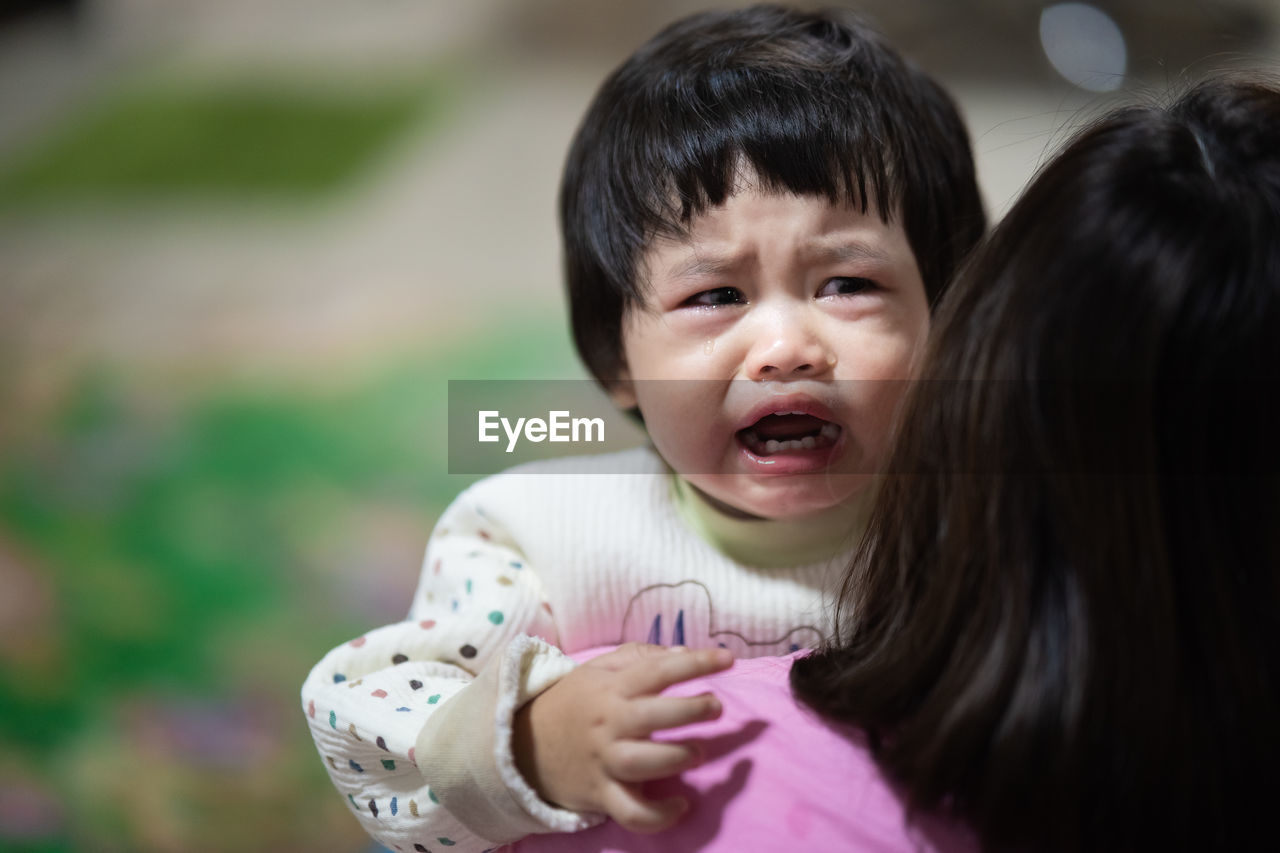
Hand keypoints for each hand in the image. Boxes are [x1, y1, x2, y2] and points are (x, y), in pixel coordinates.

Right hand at [513, 643, 732, 831]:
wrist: (522, 745)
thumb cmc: (572, 703)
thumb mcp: (597, 669)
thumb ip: (639, 657)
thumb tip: (684, 653)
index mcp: (611, 689)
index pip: (657, 670)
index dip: (696, 662)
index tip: (727, 659)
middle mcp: (609, 724)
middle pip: (654, 716)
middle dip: (691, 710)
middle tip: (715, 706)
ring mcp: (605, 761)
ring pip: (644, 764)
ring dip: (678, 758)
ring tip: (698, 752)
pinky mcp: (602, 794)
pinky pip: (632, 812)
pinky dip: (659, 816)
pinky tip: (681, 804)